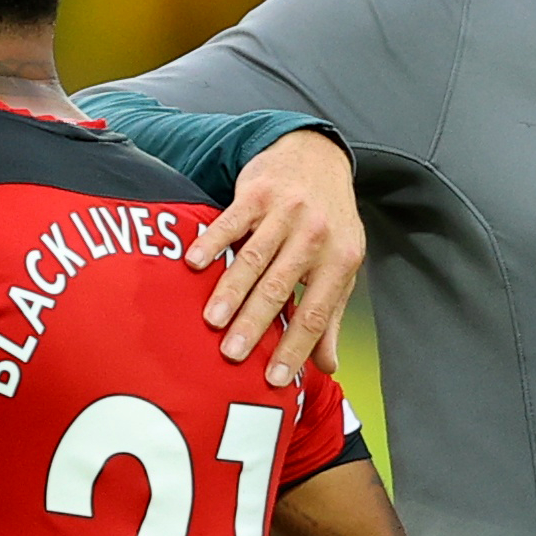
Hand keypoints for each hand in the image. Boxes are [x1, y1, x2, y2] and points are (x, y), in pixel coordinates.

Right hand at [186, 129, 362, 384]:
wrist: (317, 157)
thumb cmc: (330, 221)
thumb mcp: (341, 265)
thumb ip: (331, 316)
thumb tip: (327, 366)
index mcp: (340, 260)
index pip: (315, 313)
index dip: (295, 348)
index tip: (272, 378)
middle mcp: (316, 236)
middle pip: (280, 287)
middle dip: (255, 324)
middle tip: (231, 354)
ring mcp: (287, 212)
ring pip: (254, 258)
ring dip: (231, 291)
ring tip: (211, 320)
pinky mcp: (258, 193)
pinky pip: (232, 221)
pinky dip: (212, 242)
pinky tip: (194, 264)